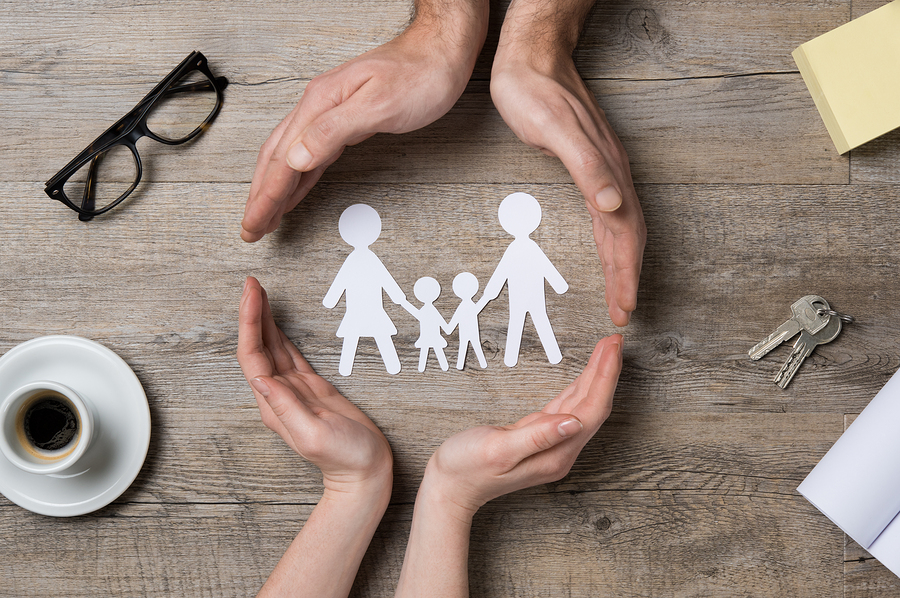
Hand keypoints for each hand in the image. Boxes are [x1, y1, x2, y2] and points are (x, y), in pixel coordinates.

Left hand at [237, 276, 392, 494]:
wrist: (364, 472)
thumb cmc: (345, 457)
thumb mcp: (314, 434)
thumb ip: (286, 408)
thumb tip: (260, 379)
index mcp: (274, 405)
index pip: (253, 356)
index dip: (250, 323)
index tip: (252, 295)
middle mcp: (278, 395)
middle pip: (257, 346)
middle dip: (251, 313)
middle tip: (250, 282)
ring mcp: (293, 390)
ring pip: (271, 347)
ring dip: (263, 319)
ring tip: (257, 292)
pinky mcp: (310, 387)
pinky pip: (289, 353)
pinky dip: (280, 333)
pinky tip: (275, 320)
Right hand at [241, 8, 487, 242]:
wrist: (441, 52)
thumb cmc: (420, 74)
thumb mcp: (379, 105)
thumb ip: (334, 131)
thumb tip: (296, 158)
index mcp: (320, 102)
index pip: (282, 158)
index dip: (265, 196)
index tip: (253, 223)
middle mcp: (318, 106)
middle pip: (276, 158)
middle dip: (260, 197)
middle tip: (250, 229)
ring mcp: (329, 113)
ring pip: (290, 158)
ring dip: (274, 190)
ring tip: (263, 217)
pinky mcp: (345, 121)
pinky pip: (311, 155)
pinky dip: (297, 178)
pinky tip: (293, 191)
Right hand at [424, 334, 622, 513]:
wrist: (450, 486)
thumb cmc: (467, 468)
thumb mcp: (499, 449)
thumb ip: (538, 436)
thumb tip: (574, 422)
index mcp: (555, 455)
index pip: (591, 411)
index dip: (604, 378)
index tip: (612, 350)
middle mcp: (560, 452)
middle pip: (593, 407)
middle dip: (606, 372)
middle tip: (614, 341)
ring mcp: (552, 445)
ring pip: (583, 406)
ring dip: (595, 377)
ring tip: (606, 350)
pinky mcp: (540, 437)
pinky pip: (567, 408)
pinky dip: (578, 387)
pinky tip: (585, 376)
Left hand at [491, 31, 645, 326]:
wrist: (530, 57)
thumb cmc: (536, 92)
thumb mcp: (556, 131)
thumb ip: (588, 169)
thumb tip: (614, 206)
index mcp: (608, 171)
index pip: (624, 233)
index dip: (625, 273)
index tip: (625, 306)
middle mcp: (612, 173)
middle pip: (628, 235)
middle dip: (627, 277)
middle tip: (624, 312)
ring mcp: (603, 169)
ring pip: (620, 226)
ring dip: (620, 262)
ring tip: (620, 293)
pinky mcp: (589, 165)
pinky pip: (607, 212)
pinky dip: (609, 240)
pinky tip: (605, 249)